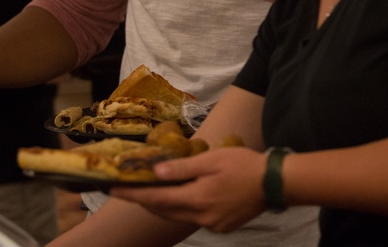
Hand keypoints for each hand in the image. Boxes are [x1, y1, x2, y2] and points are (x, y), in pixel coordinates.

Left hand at [111, 147, 267, 232]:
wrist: (274, 183)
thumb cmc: (244, 165)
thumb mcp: (212, 160)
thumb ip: (183, 168)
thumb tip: (156, 172)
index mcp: (197, 199)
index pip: (156, 199)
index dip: (133, 194)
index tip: (112, 189)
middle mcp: (201, 217)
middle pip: (164, 211)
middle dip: (145, 200)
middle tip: (128, 188)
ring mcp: (212, 224)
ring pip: (179, 215)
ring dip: (164, 204)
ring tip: (152, 190)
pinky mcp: (221, 226)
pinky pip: (194, 218)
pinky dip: (184, 207)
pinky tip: (185, 196)